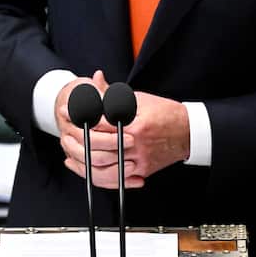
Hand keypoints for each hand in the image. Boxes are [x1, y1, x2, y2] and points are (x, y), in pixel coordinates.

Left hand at [58, 71, 189, 189]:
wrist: (189, 132)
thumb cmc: (164, 112)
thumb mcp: (138, 99)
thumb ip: (113, 94)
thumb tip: (95, 80)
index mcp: (135, 122)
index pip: (100, 121)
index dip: (81, 116)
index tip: (67, 112)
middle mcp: (136, 143)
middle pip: (100, 145)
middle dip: (80, 138)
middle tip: (66, 132)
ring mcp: (140, 159)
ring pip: (106, 165)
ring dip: (86, 159)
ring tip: (72, 150)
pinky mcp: (142, 170)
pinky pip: (118, 177)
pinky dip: (100, 173)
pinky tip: (87, 168)